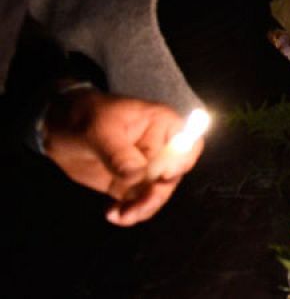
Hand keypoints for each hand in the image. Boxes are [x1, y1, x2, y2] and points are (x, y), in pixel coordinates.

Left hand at [42, 90, 201, 225]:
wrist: (58, 128)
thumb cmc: (84, 116)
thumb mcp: (99, 130)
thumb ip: (118, 153)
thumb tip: (137, 176)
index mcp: (162, 125)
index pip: (189, 145)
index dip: (181, 162)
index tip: (162, 176)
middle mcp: (160, 148)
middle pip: (174, 176)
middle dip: (156, 195)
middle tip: (135, 208)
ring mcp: (146, 168)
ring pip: (157, 194)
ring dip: (142, 208)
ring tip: (120, 215)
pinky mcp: (130, 184)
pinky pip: (138, 203)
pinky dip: (128, 213)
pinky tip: (112, 214)